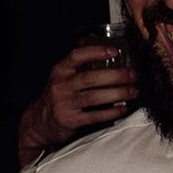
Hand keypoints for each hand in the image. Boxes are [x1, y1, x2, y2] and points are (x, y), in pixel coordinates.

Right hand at [18, 45, 137, 167]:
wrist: (39, 122)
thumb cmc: (59, 97)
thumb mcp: (63, 77)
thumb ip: (81, 65)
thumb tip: (110, 50)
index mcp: (60, 71)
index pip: (76, 56)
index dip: (96, 51)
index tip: (115, 51)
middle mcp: (60, 86)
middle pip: (91, 78)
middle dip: (116, 76)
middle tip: (133, 75)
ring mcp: (64, 104)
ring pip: (94, 97)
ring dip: (118, 93)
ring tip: (133, 91)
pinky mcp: (69, 120)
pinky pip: (93, 116)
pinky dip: (110, 112)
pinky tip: (122, 109)